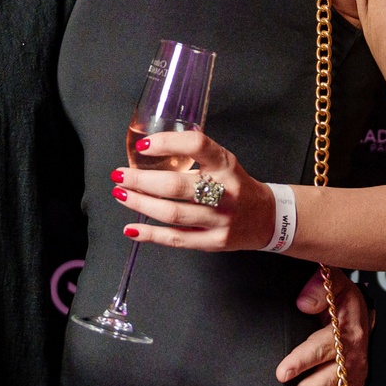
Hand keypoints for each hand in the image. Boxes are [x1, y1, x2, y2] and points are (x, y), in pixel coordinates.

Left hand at [110, 130, 274, 251]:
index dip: (167, 143)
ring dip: (141, 204)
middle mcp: (225, 191)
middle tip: (120, 175)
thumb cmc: (235, 185)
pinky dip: (150, 235)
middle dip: (141, 180)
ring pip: (172, 214)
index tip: (142, 146)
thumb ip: (194, 154)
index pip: (198, 146)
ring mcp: (220, 220)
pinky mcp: (214, 242)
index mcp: (226, 164)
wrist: (266, 218)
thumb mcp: (223, 161)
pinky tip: (131, 229)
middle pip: (176, 186)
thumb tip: (148, 148)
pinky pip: (176, 239)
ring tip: (121, 194)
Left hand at [276, 269, 373, 385]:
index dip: (303, 360)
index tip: (282, 372)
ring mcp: (356, 373)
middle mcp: (353, 355)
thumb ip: (318, 286)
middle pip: (331, 378)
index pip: (323, 347)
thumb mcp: (331, 281)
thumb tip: (304, 303)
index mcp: (345, 330)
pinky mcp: (355, 385)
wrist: (357, 310)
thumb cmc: (337, 295)